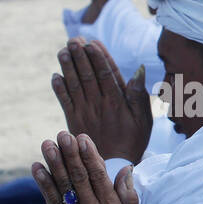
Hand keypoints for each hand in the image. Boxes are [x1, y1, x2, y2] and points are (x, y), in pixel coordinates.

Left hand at [31, 131, 139, 203]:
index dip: (89, 155)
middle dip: (70, 154)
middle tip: (62, 135)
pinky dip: (43, 183)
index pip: (98, 175)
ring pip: (62, 185)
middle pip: (78, 177)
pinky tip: (38, 167)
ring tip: (47, 144)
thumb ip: (128, 194)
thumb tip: (126, 170)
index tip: (83, 138)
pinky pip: (50, 200)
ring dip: (54, 163)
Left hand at [52, 39, 151, 163]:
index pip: (107, 74)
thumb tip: (138, 70)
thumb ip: (138, 94)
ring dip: (68, 67)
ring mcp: (85, 111)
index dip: (99, 57)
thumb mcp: (144, 118)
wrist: (115, 163)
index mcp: (118, 103)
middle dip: (81, 56)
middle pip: (89, 75)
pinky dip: (59, 88)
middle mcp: (100, 105)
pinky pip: (64, 101)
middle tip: (75, 40)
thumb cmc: (134, 139)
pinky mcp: (74, 119)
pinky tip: (56, 75)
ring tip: (63, 51)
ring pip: (75, 84)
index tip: (93, 43)